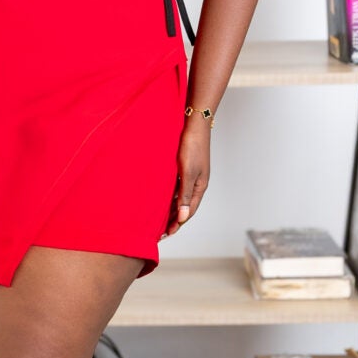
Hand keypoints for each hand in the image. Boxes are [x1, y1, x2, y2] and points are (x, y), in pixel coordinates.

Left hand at [162, 118, 210, 235]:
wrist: (194, 124)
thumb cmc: (191, 146)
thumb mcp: (187, 172)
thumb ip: (185, 195)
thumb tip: (184, 217)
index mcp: (200, 186)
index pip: (188, 212)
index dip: (177, 224)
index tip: (166, 234)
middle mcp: (196, 184)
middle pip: (184, 207)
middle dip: (173, 220)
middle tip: (159, 232)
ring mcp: (190, 176)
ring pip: (179, 198)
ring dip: (170, 209)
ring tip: (158, 220)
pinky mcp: (184, 168)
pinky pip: (176, 188)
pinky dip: (168, 196)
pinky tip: (159, 200)